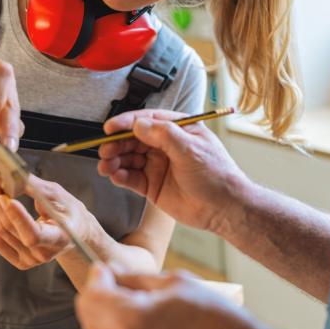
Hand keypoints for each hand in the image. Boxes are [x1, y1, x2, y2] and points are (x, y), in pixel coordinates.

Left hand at [0, 168, 98, 269]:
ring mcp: (30, 260)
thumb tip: (11, 176)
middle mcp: (43, 254)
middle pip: (10, 228)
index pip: (33, 234)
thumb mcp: (58, 194)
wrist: (74, 231)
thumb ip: (34, 187)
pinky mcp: (20, 261)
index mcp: (59, 238)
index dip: (16, 217)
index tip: (2, 196)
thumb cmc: (68, 211)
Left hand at [75, 266, 266, 328]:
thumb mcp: (175, 284)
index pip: (90, 295)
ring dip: (113, 322)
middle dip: (103, 299)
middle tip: (128, 291)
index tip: (107, 272)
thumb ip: (134, 279)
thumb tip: (109, 274)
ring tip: (147, 316)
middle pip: (89, 318)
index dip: (99, 278)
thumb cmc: (217, 323)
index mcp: (126, 321)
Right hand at [96, 109, 248, 233]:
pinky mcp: (153, 185)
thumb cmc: (216, 174)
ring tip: (105, 165)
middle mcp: (165, 145)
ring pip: (129, 158)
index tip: (109, 128)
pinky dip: (120, 176)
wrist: (224, 208)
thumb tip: (139, 124)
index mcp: (178, 129)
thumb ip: (164, 135)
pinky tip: (114, 176)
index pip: (147, 120)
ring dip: (115, 160)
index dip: (126, 123)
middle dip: (116, 143)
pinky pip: (131, 178)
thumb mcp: (191, 149)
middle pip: (133, 139)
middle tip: (104, 150)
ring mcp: (158, 165)